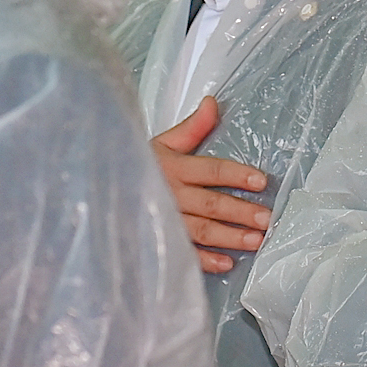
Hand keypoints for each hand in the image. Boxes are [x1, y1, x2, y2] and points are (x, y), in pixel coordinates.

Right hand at [153, 96, 272, 275]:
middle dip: (240, 212)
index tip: (261, 181)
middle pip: (210, 204)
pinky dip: (204, 260)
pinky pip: (183, 253)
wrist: (99, 190)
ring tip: (255, 240)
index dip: (236, 175)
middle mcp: (169, 195)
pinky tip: (226, 263)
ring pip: (200, 230)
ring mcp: (163, 221)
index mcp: (172, 167)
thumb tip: (213, 103)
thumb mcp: (162, 143)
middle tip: (266, 219)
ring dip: (229, 237)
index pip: (210, 171)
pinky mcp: (156, 241)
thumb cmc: (136, 165)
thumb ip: (192, 127)